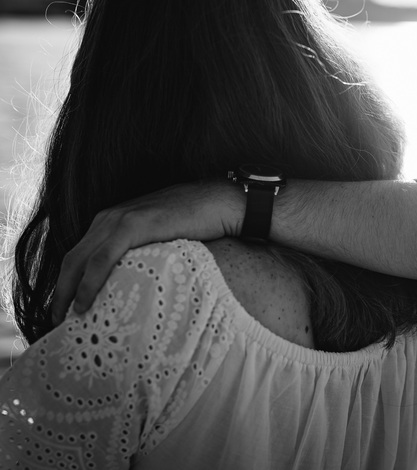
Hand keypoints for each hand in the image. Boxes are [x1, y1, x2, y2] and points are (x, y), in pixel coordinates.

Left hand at [52, 181, 242, 322]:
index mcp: (113, 219)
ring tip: (64, 318)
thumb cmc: (200, 222)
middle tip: (56, 322)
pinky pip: (102, 258)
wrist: (223, 202)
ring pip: (81, 259)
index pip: (80, 254)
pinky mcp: (135, 225)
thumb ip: (144, 251)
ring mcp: (120, 219)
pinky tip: (84, 302)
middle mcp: (110, 217)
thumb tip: (139, 282)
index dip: (68, 282)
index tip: (66, 309)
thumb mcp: (162, 237)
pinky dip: (89, 281)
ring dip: (68, 291)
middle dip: (59, 291)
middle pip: (72, 258)